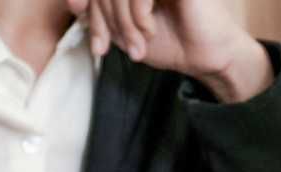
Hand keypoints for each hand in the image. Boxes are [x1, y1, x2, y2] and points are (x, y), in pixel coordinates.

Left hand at [67, 0, 272, 102]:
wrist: (205, 56)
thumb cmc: (168, 42)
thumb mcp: (123, 32)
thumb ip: (100, 17)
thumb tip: (74, 3)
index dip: (91, 15)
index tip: (98, 45)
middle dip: (104, 23)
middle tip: (116, 48)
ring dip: (122, 23)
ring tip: (136, 45)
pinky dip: (138, 16)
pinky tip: (149, 31)